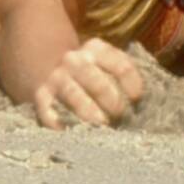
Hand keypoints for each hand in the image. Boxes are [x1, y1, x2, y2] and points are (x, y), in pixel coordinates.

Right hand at [28, 37, 145, 128]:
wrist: (48, 69)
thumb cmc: (90, 74)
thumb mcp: (106, 64)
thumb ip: (124, 78)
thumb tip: (143, 106)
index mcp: (96, 49)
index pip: (120, 65)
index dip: (132, 85)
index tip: (136, 100)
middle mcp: (74, 60)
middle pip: (97, 82)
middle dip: (112, 102)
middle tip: (119, 117)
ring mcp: (56, 78)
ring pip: (74, 96)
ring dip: (90, 113)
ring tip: (101, 126)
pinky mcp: (40, 97)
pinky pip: (49, 112)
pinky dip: (61, 125)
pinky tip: (72, 133)